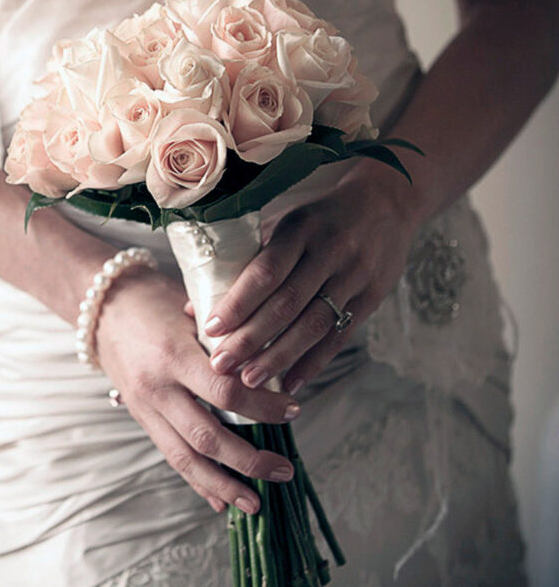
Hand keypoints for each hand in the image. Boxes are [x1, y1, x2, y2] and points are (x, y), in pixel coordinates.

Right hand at [94, 267, 301, 514]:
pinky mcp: (141, 419)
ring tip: (255, 503)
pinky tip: (220, 501)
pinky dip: (197, 481)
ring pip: (186, 458)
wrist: (104, 308)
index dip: (263, 406)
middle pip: (207, 436)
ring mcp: (145, 409)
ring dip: (224, 484)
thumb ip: (227, 338)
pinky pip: (171, 456)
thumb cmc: (155, 301)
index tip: (292, 410)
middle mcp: (157, 388)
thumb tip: (273, 360)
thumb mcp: (192, 310)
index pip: (224, 391)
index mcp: (174, 355)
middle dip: (249, 460)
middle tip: (284, 471)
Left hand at [202, 179, 419, 394]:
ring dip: (279, 357)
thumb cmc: (321, 217)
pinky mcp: (372, 298)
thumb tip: (198, 304)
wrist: (388, 203)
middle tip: (221, 364)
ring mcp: (354, 277)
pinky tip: (289, 383)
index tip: (211, 327)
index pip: (266, 271)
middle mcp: (330, 252)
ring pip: (313, 325)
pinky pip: (339, 336)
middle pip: (287, 304)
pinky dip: (313, 363)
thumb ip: (246, 259)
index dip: (239, 302)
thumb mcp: (286, 222)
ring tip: (249, 380)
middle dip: (251, 339)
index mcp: (301, 229)